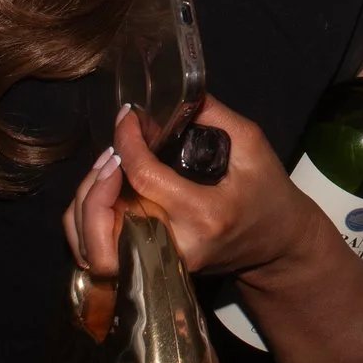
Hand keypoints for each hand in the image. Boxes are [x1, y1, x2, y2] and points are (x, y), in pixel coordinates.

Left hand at [65, 100, 325, 283]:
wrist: (276, 246)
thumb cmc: (267, 193)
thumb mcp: (252, 145)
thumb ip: (213, 115)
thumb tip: (173, 92)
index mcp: (205, 214)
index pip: (145, 178)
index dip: (127, 141)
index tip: (127, 116)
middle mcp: (177, 246)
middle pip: (106, 220)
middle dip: (95, 181)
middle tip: (112, 152)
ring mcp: (159, 264)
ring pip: (92, 243)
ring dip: (86, 202)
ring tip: (108, 170)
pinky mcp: (149, 269)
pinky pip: (97, 253)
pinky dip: (88, 223)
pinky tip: (104, 195)